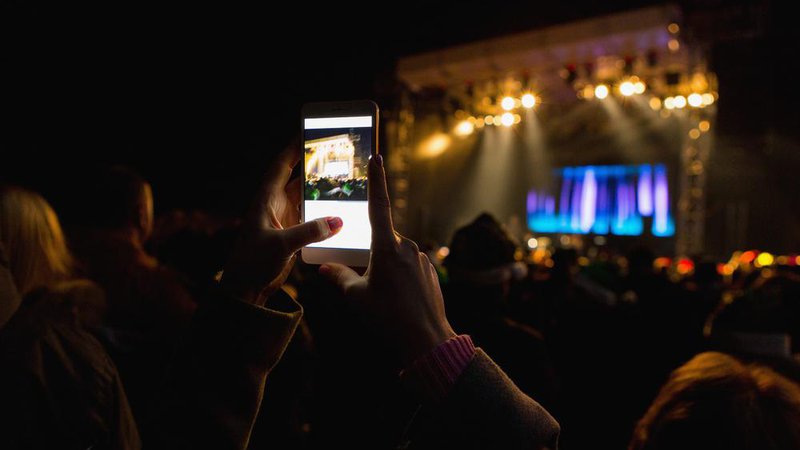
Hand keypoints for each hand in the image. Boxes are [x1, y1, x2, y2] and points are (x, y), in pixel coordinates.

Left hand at [220, 144, 342, 304]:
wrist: (245, 288)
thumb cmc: (252, 263)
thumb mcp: (280, 245)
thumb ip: (309, 232)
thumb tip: (338, 220)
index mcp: (266, 199)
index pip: (282, 166)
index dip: (294, 148)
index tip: (310, 131)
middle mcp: (276, 204)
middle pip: (299, 178)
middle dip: (316, 166)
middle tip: (338, 152)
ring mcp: (285, 218)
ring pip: (308, 197)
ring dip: (323, 190)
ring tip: (346, 177)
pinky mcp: (293, 233)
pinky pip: (313, 216)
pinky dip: (326, 212)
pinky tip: (342, 209)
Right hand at [319, 155, 455, 364]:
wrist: (427, 342)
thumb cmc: (388, 319)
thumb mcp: (356, 298)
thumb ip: (339, 277)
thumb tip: (325, 268)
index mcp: (387, 247)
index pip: (379, 205)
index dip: (376, 181)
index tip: (377, 157)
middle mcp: (407, 247)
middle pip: (381, 240)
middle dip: (369, 254)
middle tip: (362, 282)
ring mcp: (421, 260)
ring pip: (394, 256)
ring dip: (383, 269)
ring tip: (380, 300)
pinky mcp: (429, 273)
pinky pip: (407, 268)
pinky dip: (397, 278)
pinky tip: (395, 302)